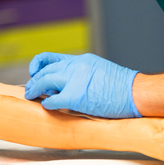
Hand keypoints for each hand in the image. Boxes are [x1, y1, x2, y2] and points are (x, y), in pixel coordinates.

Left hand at [24, 52, 140, 118]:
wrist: (134, 91)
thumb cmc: (121, 86)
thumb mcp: (99, 70)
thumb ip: (82, 73)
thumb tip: (69, 82)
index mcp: (81, 60)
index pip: (53, 58)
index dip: (39, 64)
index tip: (34, 70)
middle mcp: (76, 66)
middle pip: (46, 70)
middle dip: (34, 79)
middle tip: (29, 88)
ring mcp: (75, 79)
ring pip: (45, 80)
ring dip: (35, 89)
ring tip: (30, 95)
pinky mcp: (76, 96)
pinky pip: (53, 99)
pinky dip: (47, 103)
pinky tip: (46, 106)